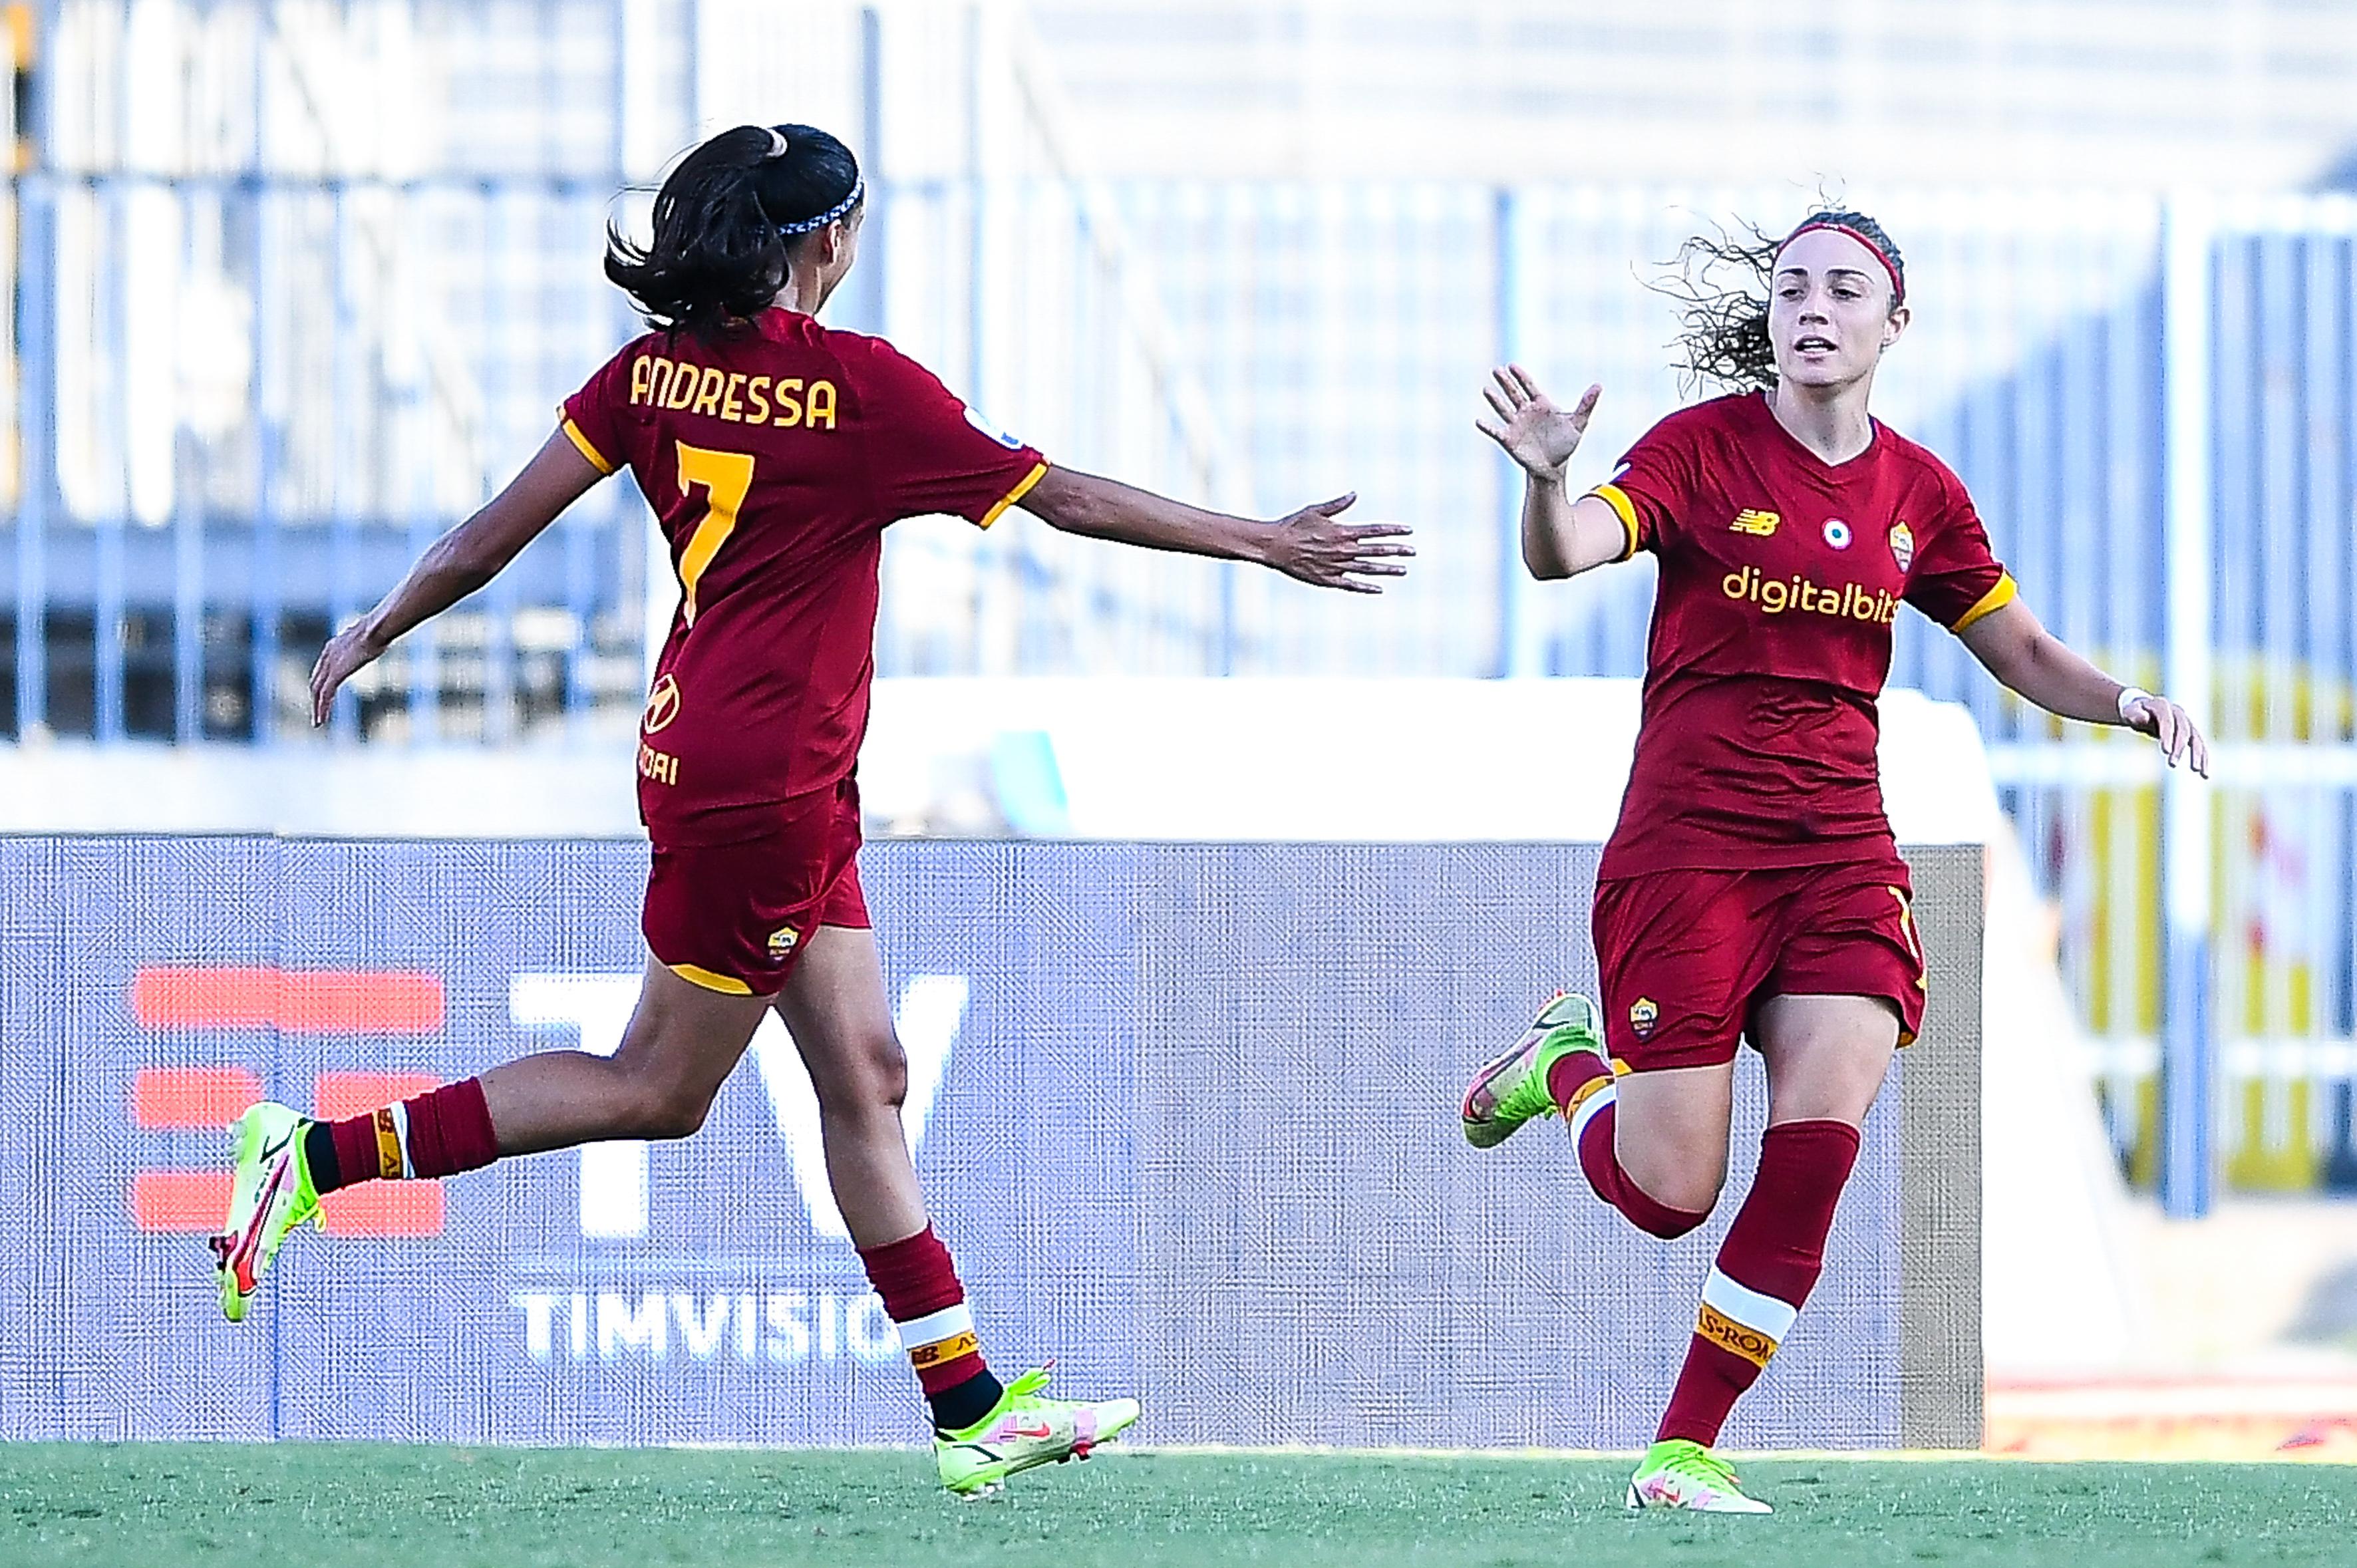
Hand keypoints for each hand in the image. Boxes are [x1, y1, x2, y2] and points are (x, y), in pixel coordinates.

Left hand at [310, 622, 387, 726]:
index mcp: (333, 646)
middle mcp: (328, 655)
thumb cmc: (381, 628)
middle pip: (316, 680)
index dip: (321, 682)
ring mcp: (330, 665)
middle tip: (318, 711)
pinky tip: (322, 720)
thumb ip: (371, 636)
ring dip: (317, 707)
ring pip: (317, 690)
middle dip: (316, 697)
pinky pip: (325, 694)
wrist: (377, 629)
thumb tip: (384, 627)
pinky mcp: (335, 674)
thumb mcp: (373, 633)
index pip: (322, 668)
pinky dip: (322, 708)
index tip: (323, 694)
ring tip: (318, 722)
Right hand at [1261, 493, 1413, 593]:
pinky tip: (1379, 589)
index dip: (1393, 530)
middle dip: (1397, 550)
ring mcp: (1337, 566)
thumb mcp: (1315, 510)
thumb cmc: (1293, 525)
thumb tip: (1354, 494)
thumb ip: (1337, 505)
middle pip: (1376, 550)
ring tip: (1403, 570)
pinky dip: (1366, 587)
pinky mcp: (1328, 580)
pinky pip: (1351, 585)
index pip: (1375, 530)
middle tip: (1413, 551)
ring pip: (1368, 568)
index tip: (1408, 531)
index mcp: (1343, 532)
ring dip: (1387, 569)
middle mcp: (1343, 550)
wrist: (1274, 546)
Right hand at [1476, 366, 1598, 479]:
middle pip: (1513, 394)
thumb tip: (1599, 385)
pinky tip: (1479, 421)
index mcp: (1541, 405)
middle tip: (1496, 370)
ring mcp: (1516, 426)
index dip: (1521, 377)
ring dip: (1495, 400)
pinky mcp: (1509, 440)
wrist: (1554, 467)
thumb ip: (1586, 404)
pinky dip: (1487, 427)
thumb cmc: (1565, 443)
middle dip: (1505, 383)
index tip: (1512, 366)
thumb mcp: (1578, 423)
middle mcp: (1526, 412)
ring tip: (1486, 390)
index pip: (1529, 387)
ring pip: (1503, 410)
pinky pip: (1496, 432)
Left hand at [2123, 691, 2209, 777]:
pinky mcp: (2190, 733)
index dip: (2167, 735)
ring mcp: (2186, 722)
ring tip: (2197, 770)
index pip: (2167, 720)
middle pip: (2183, 730)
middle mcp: (2177, 713)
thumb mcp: (2128, 711)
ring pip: (2196, 739)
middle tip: (2172, 764)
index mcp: (2162, 706)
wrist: (2143, 709)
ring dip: (2197, 754)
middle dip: (2179, 747)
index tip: (2165, 751)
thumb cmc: (2133, 712)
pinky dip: (2203, 759)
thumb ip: (2134, 714)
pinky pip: (2199, 746)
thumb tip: (2144, 718)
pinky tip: (2204, 774)